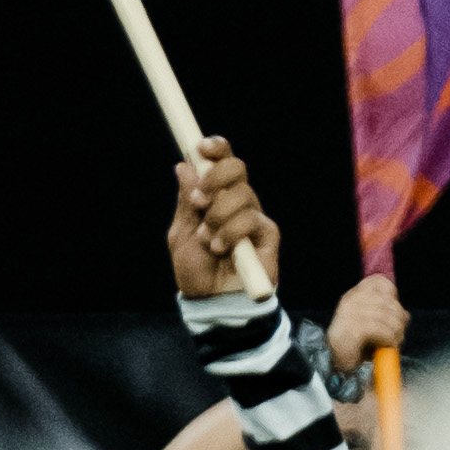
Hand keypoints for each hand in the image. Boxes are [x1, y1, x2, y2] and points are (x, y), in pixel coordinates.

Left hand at [167, 138, 281, 302]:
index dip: (216, 148)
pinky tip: (221, 250)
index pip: (221, 161)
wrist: (212, 301)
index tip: (200, 148)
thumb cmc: (195, 270)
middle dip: (215, 179)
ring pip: (242, 194)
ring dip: (218, 216)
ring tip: (208, 241)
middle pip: (237, 168)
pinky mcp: (267, 235)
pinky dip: (231, 233)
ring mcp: (254, 217)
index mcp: (215, 195)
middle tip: (199, 202)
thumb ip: (186, 202)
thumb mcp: (181, 233)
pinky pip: (252, 220)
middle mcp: (237, 202)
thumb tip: (184, 165)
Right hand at [324, 273, 406, 375]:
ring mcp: (349, 313)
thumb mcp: (376, 326)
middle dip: (399, 320)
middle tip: (398, 335)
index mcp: (354, 295)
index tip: (394, 312)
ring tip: (393, 342)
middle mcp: (350, 301)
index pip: (379, 282)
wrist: (338, 363)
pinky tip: (386, 345)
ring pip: (387, 315)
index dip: (393, 295)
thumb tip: (405, 314)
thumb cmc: (358, 345)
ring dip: (396, 332)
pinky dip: (389, 338)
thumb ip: (388, 316)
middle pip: (388, 301)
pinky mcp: (352, 328)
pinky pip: (381, 328)